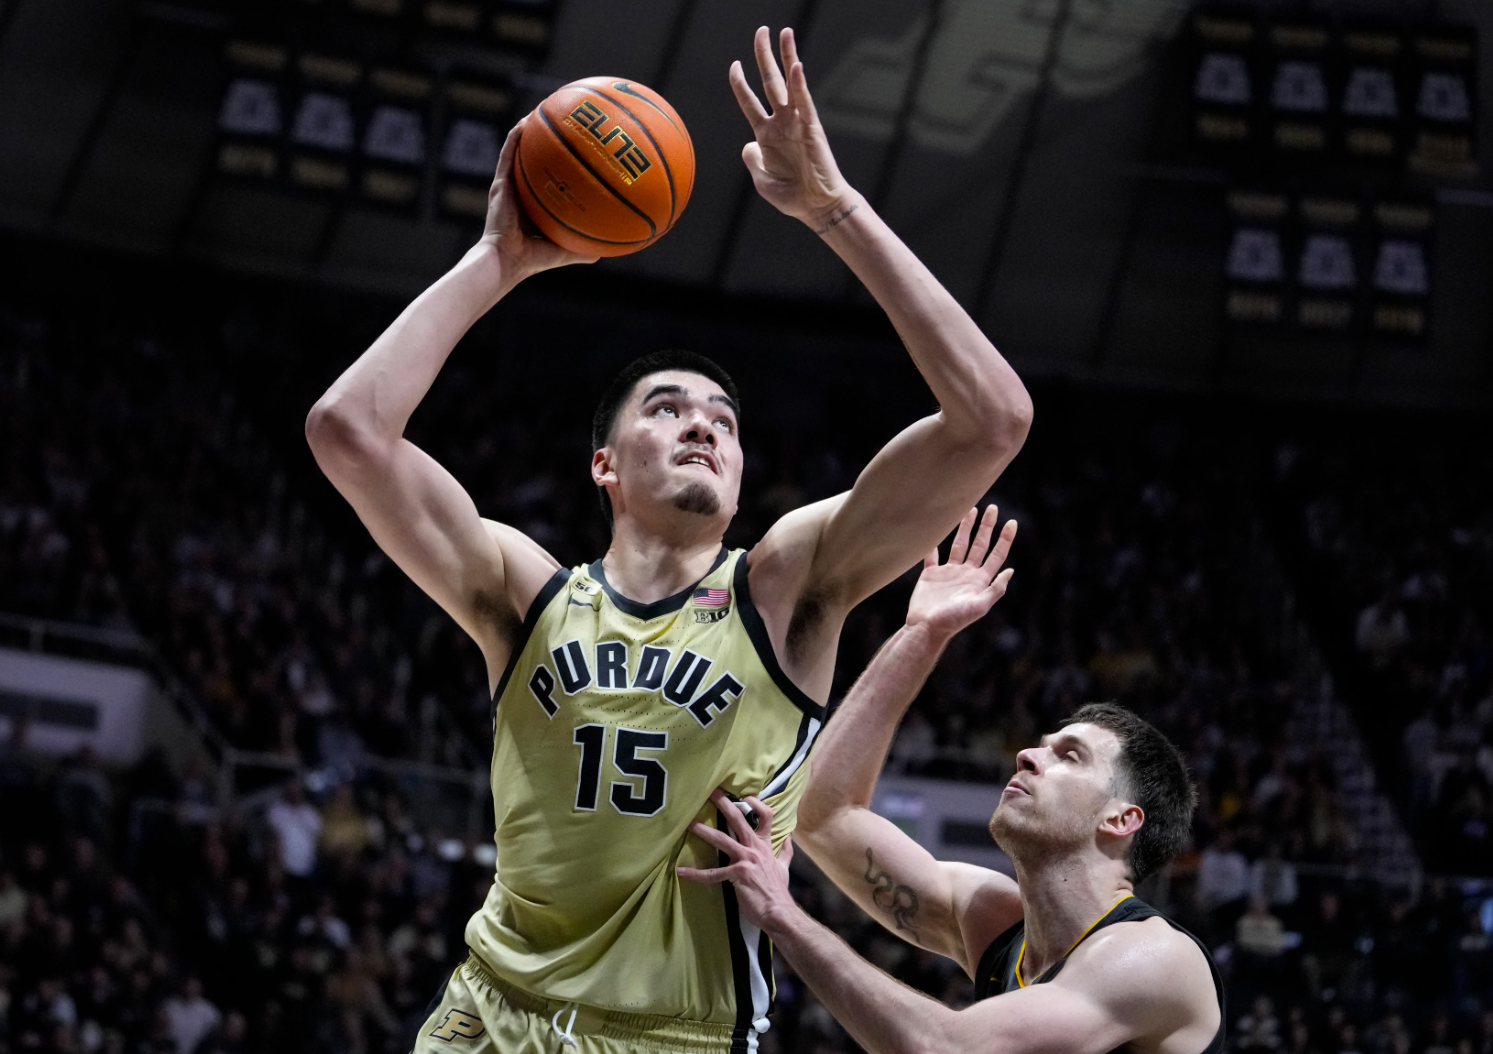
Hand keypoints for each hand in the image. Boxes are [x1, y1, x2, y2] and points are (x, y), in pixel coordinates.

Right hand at [477, 116, 598, 278]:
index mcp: (537, 205)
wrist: (507, 261)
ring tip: (544, 109)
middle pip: (537, 159)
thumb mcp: (567, 251)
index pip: (552, 179)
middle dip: (549, 139)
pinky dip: (515, 137)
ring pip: (519, 150)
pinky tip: (525, 121)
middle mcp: (523, 192)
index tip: (580, 149)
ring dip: (530, 129)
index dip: (563, 163)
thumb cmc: (535, 260)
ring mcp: (510, 186)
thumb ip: (585, 249)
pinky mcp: (499, 184)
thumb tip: (609, 249)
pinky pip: (507, 154)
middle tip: (567, 121)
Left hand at [677, 789, 797, 934]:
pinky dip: (696, 873)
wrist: (777, 911)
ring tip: (689, 823)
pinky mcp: (736, 875)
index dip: (756, 803)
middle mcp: (755, 848)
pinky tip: (682, 872)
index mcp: (765, 845)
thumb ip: (784, 851)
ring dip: (703, 831)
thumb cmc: (778, 890)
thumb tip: (788, 838)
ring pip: (721, 839)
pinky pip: (712, 873)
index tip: (743, 796)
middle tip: (710, 792)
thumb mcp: (783, 867)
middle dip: (724, 804)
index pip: (765, 815)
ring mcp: (745, 860)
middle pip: (739, 819)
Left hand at [729, 27, 856, 229]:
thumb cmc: (792, 196)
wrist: (817, 207)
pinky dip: (799, 84)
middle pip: (770, 82)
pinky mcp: (811, 127)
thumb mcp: (762, 180)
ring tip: (784, 32)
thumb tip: (748, 145)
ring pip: (788, 83)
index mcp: (767, 136)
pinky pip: (804, 101)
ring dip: (786, 56)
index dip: (741, 84)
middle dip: (764, 56)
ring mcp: (796, 123)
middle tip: (761, 31)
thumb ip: (752, 161)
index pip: (750, 102)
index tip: (734, 65)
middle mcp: (782, 123)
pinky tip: (796, 65)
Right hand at [905, 506, 1016, 642]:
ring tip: (970, 509)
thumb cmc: (953, 621)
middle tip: (993, 508)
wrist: (926, 629)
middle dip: (986, 527)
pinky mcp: (930, 575)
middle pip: (979, 545)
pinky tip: (934, 529)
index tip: (1012, 522)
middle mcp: (966, 574)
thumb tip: (1011, 571)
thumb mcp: (978, 607)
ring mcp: (948, 573)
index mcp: (979, 581)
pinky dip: (932, 542)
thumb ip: (995, 590)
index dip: (1005, 539)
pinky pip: (932, 554)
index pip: (996, 555)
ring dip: (965, 528)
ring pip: (959, 545)